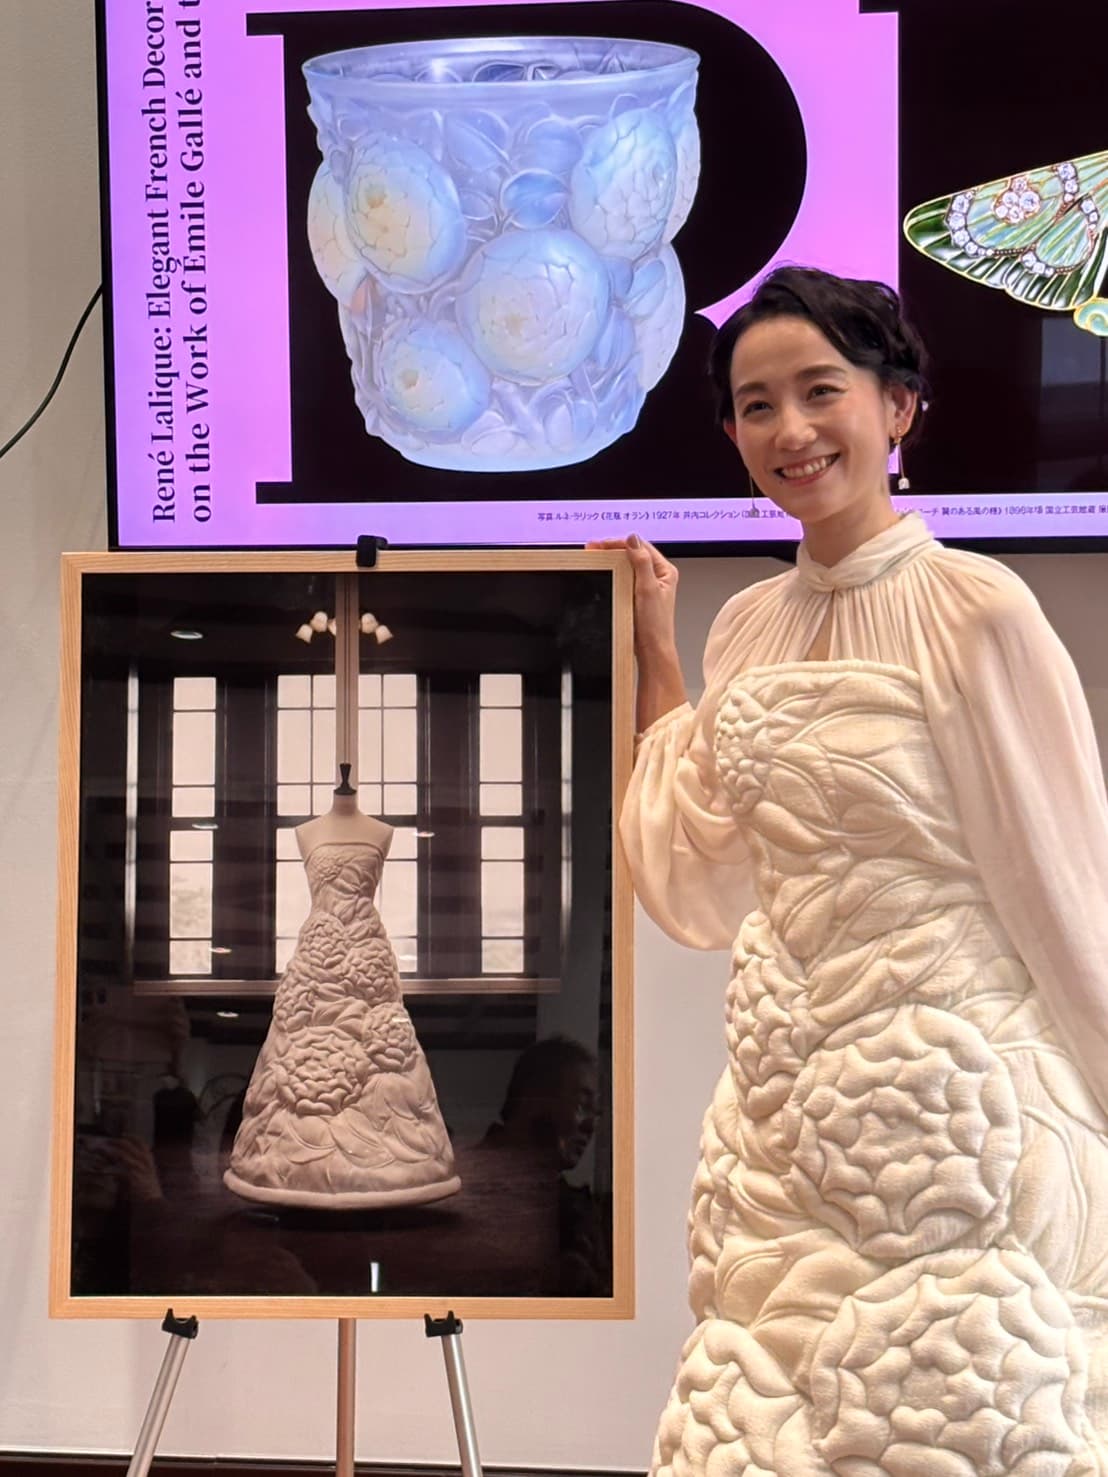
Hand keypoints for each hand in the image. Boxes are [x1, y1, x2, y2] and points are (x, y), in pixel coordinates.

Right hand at [585, 535, 678, 659]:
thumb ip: (642, 562)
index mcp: (665, 571)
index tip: (602, 544)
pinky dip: (611, 573)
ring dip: (610, 560)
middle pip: (632, 554)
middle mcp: (657, 577)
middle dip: (612, 549)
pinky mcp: (636, 596)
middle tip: (592, 549)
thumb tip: (633, 540)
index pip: (641, 547)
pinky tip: (602, 573)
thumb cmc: (655, 626)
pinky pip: (623, 578)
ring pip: (626, 566)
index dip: (620, 543)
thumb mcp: (648, 589)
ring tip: (594, 557)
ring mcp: (646, 586)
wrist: (651, 650)